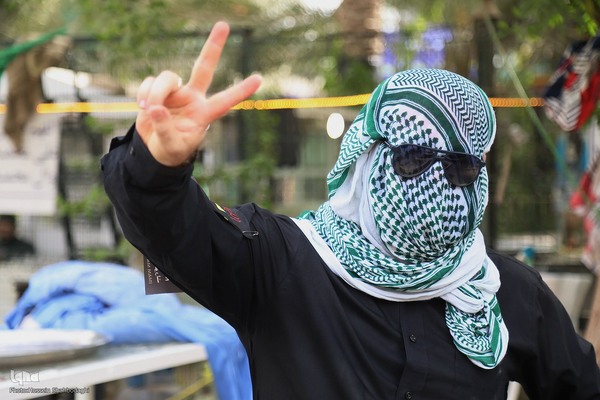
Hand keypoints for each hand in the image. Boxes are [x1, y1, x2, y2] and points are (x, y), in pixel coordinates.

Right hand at [135, 21, 261, 166]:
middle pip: (204, 67)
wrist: (154, 149)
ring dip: (155, 92)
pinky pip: (150, 82)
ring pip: (168, 77)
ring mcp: (177, 92)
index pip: (225, 101)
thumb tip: (155, 109)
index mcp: (204, 114)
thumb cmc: (170, 150)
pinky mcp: (159, 90)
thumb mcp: (170, 146)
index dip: (241, 90)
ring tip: (148, 109)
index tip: (259, 79)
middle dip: (213, 46)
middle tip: (224, 25)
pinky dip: (144, 93)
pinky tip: (143, 107)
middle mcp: (193, 98)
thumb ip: (164, 129)